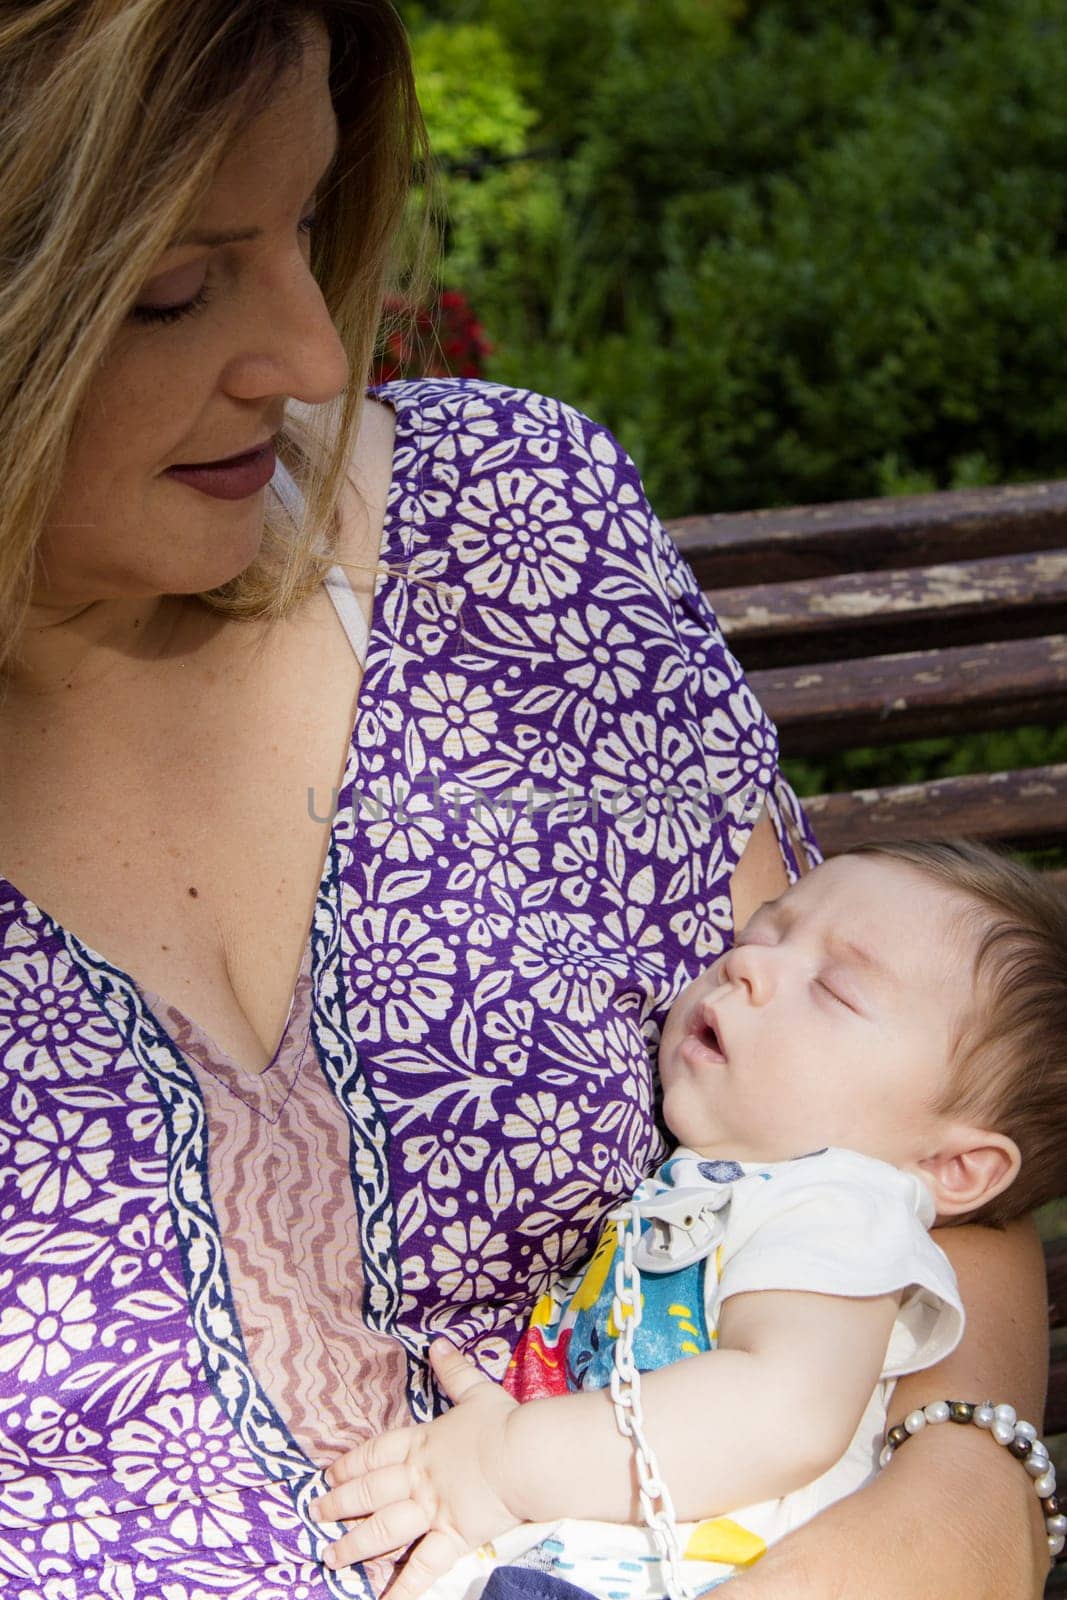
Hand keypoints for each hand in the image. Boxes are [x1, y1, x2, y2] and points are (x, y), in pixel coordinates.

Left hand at [310, 1338, 523, 1599]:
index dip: (350, 1464)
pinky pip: (422, 1567)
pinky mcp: (452, 1537)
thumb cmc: (502, 1423)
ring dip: (354, 1544)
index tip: (328, 1474)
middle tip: (315, 1513)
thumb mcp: (476, 1391)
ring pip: (383, 1530)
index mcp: (422, 1442)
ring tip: (331, 1556)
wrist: (524, 1456)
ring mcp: (432, 1510)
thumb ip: (454, 1370)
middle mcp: (419, 1478)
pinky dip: (402, 1588)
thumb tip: (437, 1344)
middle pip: (370, 1491)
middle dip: (339, 1503)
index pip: (376, 1453)